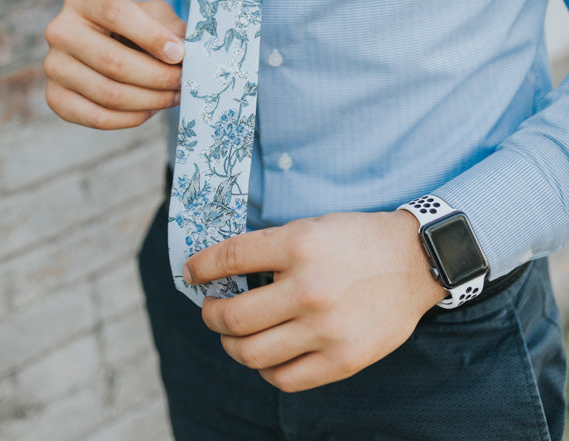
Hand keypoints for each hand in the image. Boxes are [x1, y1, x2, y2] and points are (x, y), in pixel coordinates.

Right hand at [44, 0, 185, 129]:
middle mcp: (59, 30)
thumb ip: (169, 27)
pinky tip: (152, 109)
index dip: (152, 35)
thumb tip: (182, 52)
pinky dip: (132, 118)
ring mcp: (53, 66)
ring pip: (108, 93)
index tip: (180, 54)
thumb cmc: (135, 27)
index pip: (117, 13)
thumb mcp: (153, 14)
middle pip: (112, 60)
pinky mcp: (55, 98)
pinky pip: (98, 117)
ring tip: (174, 96)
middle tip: (183, 81)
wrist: (106, 46)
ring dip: (150, 100)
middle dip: (157, 76)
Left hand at [184, 209, 445, 391]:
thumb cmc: (357, 239)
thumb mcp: (311, 226)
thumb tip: (222, 271)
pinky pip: (284, 378)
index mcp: (298, 245)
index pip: (229, 259)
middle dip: (210, 314)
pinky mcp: (342, 360)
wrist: (414, 261)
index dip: (200, 268)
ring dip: (231, 344)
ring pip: (251, 353)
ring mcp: (325, 329)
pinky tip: (266, 355)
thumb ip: (270, 248)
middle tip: (210, 309)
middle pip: (232, 316)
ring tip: (234, 335)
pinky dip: (265, 369)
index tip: (190, 273)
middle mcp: (308, 288)